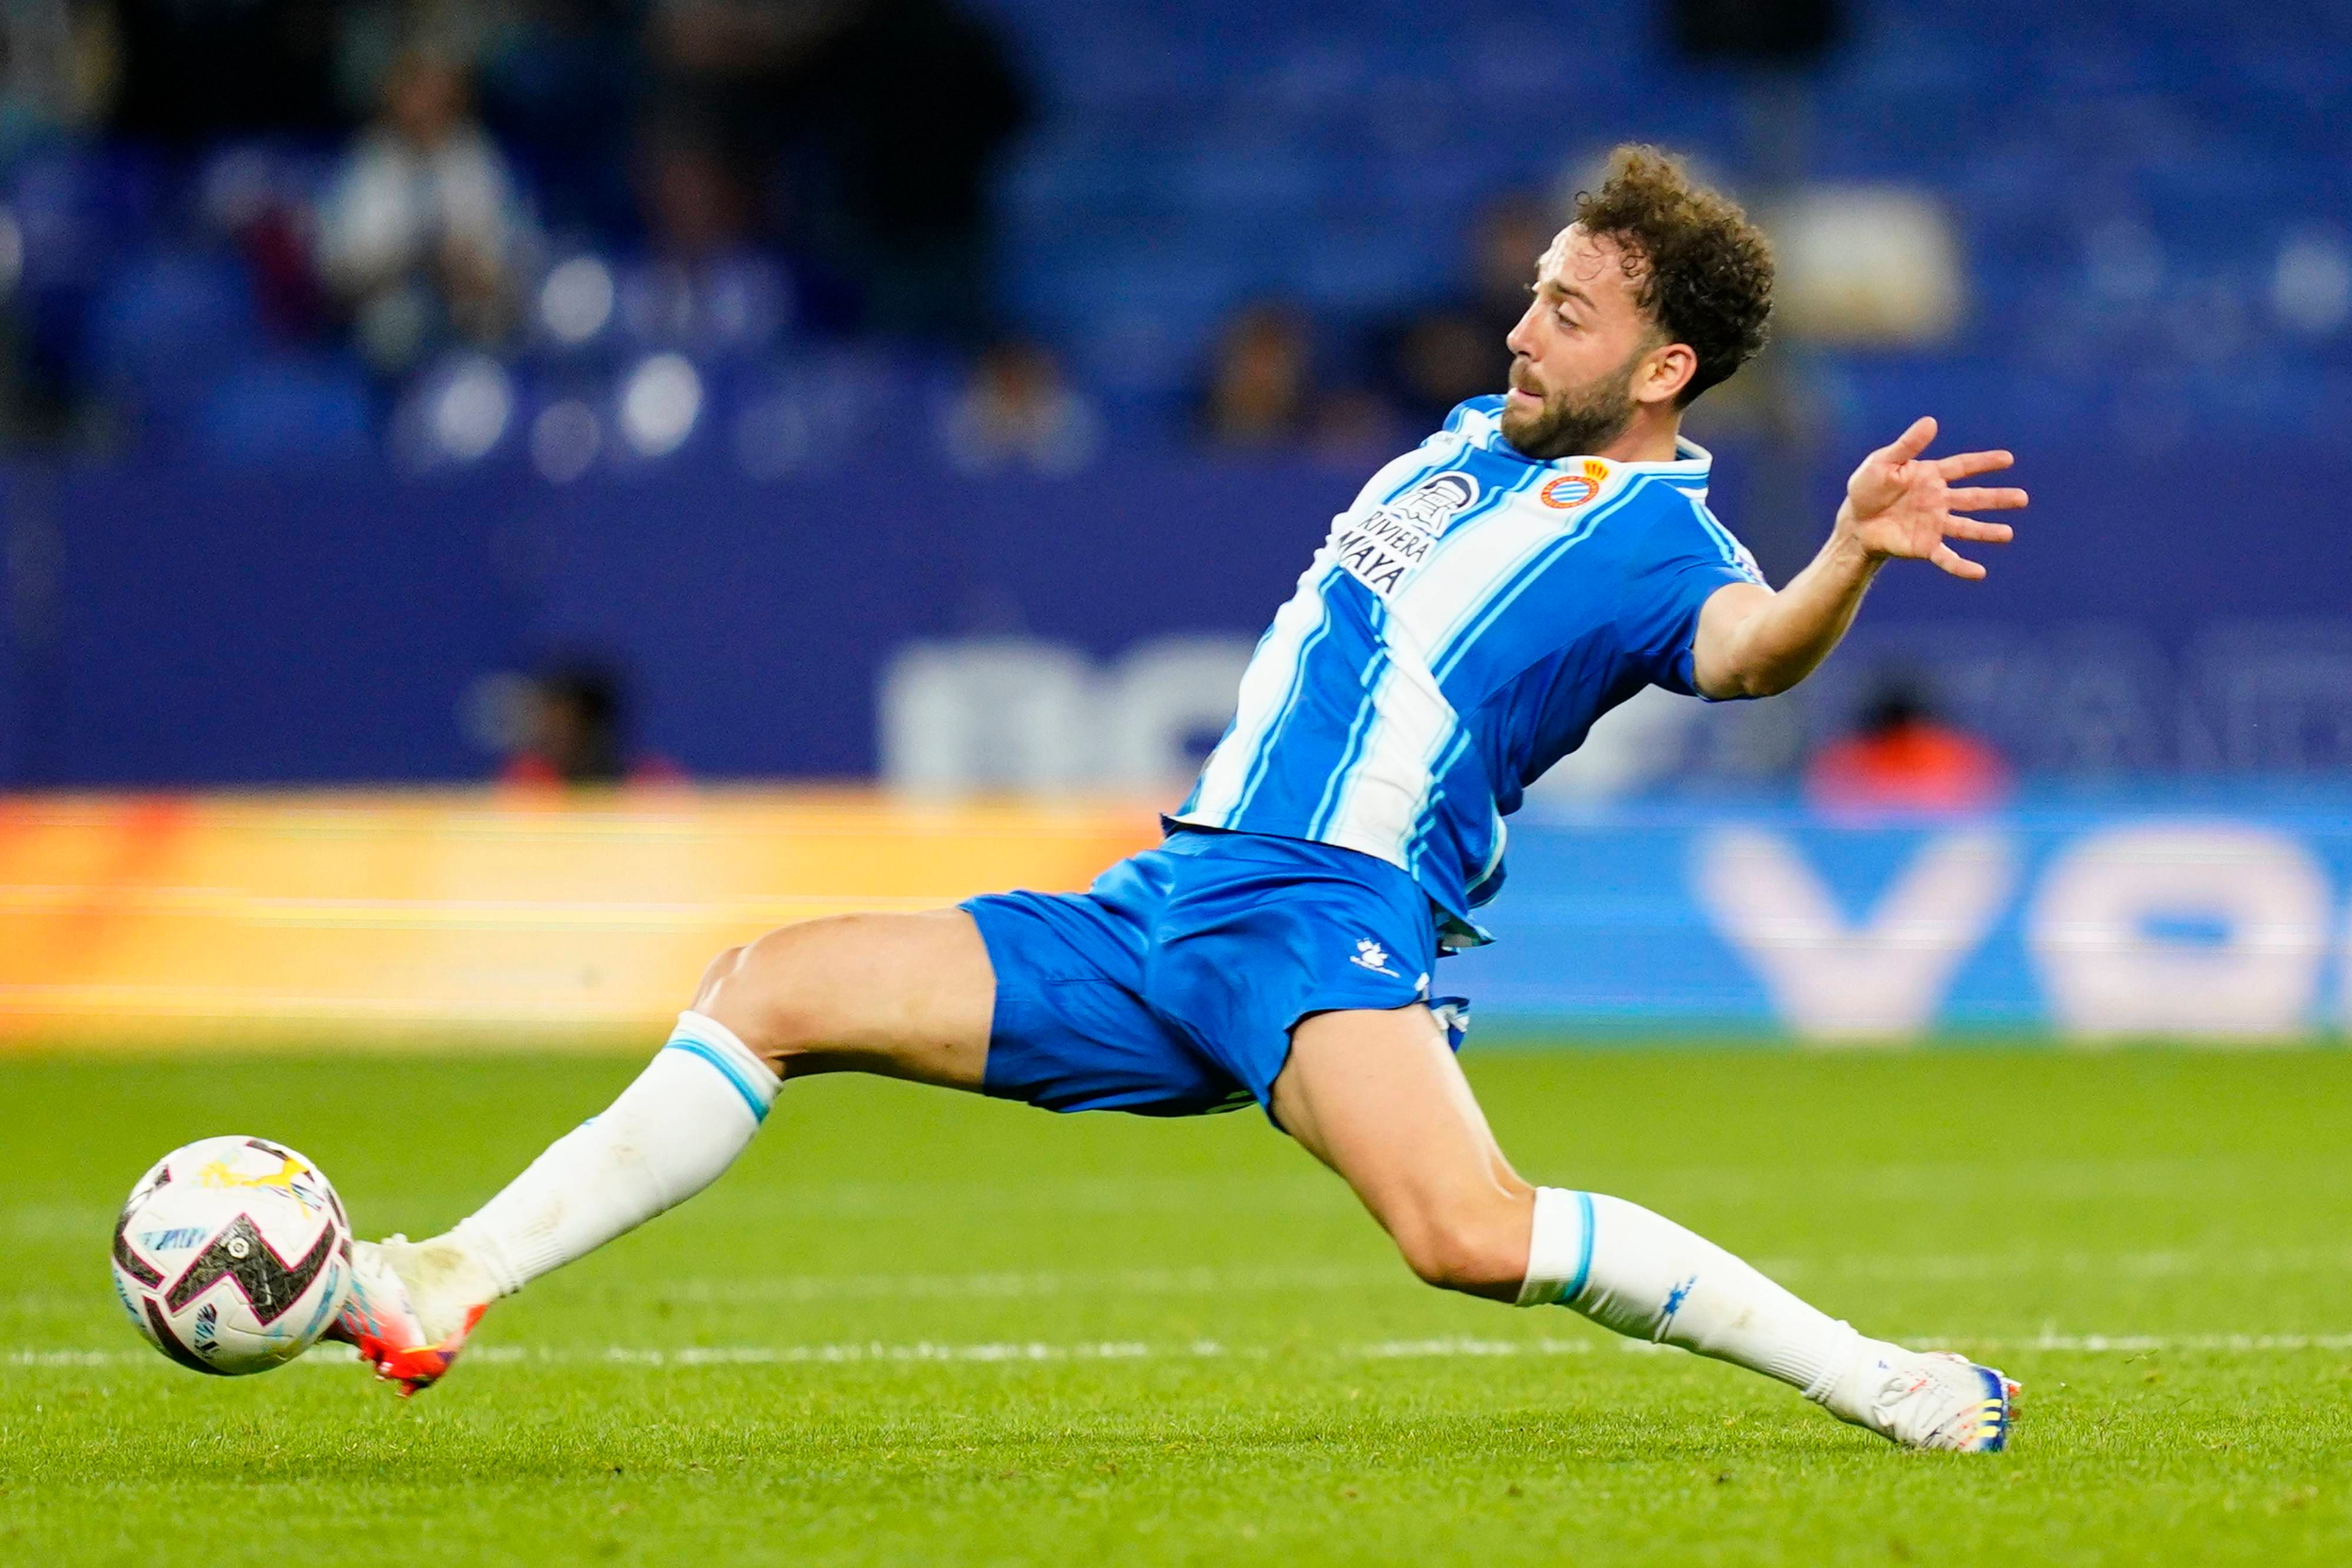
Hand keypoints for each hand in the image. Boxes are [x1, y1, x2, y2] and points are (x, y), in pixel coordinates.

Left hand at [1836, 416, 2027, 580]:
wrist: (1855, 522)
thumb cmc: (1867, 488)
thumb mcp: (1883, 462)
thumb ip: (1908, 445)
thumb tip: (1931, 421)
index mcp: (1931, 476)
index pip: (1963, 467)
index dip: (1985, 463)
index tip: (2008, 459)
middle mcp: (1939, 500)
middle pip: (1974, 498)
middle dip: (1998, 498)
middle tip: (2023, 499)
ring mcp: (1934, 524)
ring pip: (1966, 527)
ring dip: (1987, 532)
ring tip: (2008, 534)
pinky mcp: (1925, 546)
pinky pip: (1947, 557)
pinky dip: (1962, 566)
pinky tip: (1979, 573)